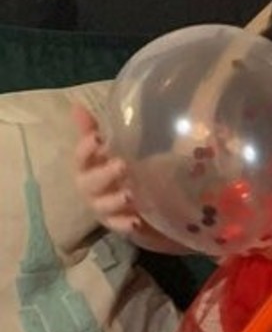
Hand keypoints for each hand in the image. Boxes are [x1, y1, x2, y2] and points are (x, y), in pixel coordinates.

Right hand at [72, 104, 180, 250]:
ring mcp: (101, 207)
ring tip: (129, 194)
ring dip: (114, 200)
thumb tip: (76, 105)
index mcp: (86, 167)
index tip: (99, 137)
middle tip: (122, 165)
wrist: (119, 203)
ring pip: (102, 206)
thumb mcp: (103, 150)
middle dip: (104, 174)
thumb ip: (91, 129)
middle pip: (90, 182)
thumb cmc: (108, 171)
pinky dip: (124, 225)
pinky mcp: (114, 223)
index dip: (87, 147)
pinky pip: (117, 226)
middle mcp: (89, 187)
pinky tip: (135, 221)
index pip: (81, 156)